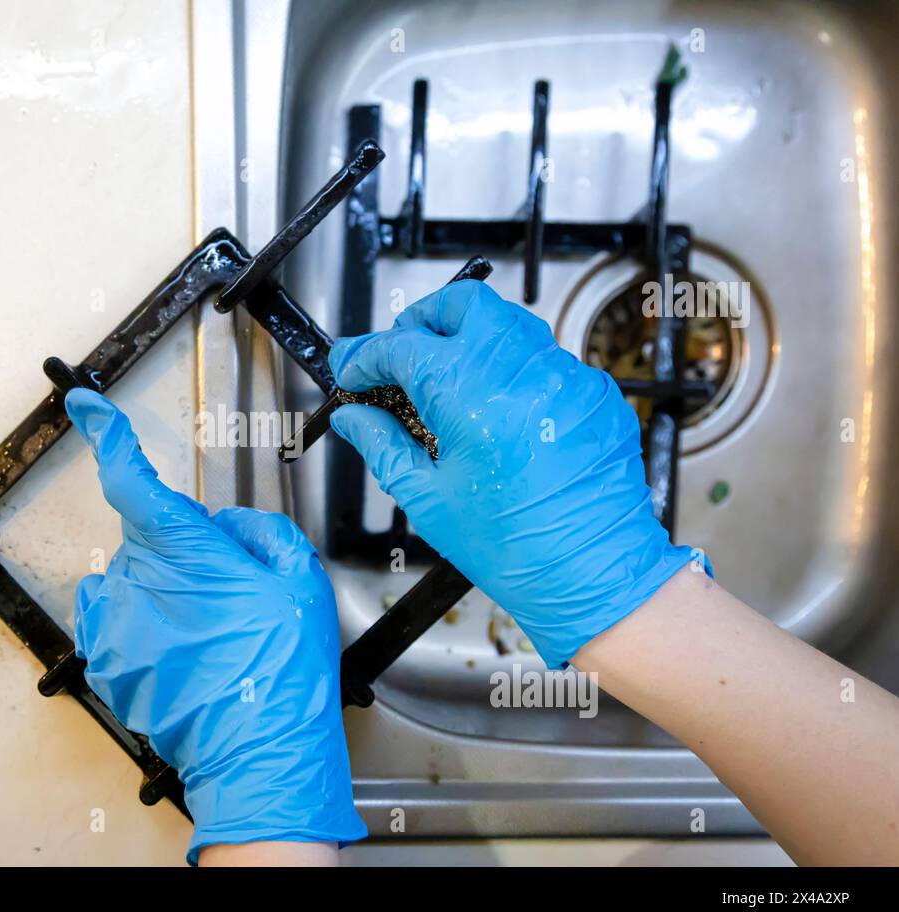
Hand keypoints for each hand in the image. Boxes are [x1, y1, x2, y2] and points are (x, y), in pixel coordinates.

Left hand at [65, 389, 365, 862]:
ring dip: (165, 588)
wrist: (260, 760)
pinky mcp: (107, 662)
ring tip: (214, 636)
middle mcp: (137, 582)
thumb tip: (225, 529)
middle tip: (236, 597)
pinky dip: (146, 623)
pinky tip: (186, 654)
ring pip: (135, 578)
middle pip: (151, 535)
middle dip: (187, 549)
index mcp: (184, 552)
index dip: (105, 434)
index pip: (130, 479)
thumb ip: (259, 533)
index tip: (84, 405)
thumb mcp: (300, 582)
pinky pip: (119, 617)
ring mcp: (116, 627)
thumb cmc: (284, 674)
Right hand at [328, 279, 707, 667]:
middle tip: (401, 353)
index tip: (352, 366)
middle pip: (461, 303)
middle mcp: (520, 371)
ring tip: (447, 380)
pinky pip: (543, 358)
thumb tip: (353, 418)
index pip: (403, 345)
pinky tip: (497, 410)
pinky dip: (511, 370)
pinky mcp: (592, 389)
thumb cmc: (513, 547)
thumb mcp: (427, 498)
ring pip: (507, 322)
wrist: (594, 572)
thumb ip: (383, 446)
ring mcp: (563, 374)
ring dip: (468, 338)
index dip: (366, 352)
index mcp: (469, 396)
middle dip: (422, 320)